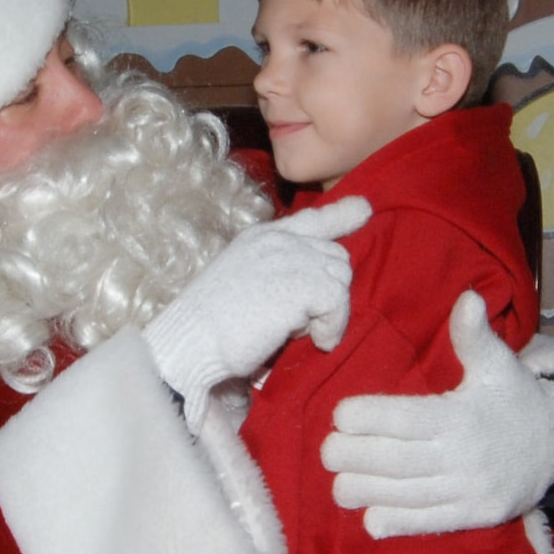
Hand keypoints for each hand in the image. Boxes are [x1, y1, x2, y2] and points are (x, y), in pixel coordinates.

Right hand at [145, 197, 368, 427]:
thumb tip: (316, 280)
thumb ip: (277, 270)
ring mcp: (291, 257)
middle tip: (295, 322)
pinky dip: (332, 326)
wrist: (190, 343)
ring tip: (293, 330)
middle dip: (326, 291)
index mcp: (260, 237)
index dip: (340, 216)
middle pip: (335, 256)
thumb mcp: (245, 282)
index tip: (363, 210)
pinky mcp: (302, 283)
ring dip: (325, 311)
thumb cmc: (210, 328)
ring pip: (341, 278)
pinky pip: (339, 301)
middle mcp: (278, 239)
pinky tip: (315, 341)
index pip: (311, 219)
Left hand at [320, 289, 553, 535]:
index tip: (340, 414)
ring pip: (406, 496)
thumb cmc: (513, 399)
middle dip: (354, 457)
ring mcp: (469, 491)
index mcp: (463, 416)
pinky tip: (369, 519)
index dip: (369, 417)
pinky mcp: (473, 517)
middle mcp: (464, 456)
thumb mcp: (499, 364)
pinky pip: (428, 523)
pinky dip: (396, 523)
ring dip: (365, 492)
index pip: (406, 419)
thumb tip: (467, 297)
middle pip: (397, 461)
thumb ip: (475, 336)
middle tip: (326, 451)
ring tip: (337, 483)